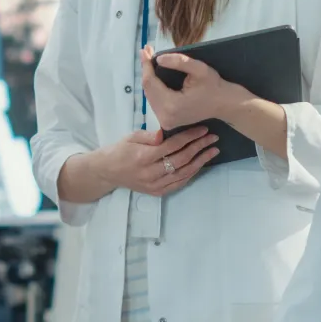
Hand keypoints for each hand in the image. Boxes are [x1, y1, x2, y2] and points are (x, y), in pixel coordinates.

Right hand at [97, 126, 219, 196]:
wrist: (107, 172)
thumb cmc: (120, 150)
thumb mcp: (131, 137)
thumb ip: (149, 135)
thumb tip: (164, 132)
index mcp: (143, 156)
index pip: (172, 145)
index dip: (189, 136)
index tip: (203, 129)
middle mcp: (150, 172)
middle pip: (181, 159)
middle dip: (199, 147)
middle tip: (213, 138)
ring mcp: (155, 184)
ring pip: (184, 173)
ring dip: (201, 161)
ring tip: (213, 151)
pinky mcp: (157, 192)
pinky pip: (179, 183)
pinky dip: (191, 173)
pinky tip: (200, 164)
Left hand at [140, 46, 254, 129]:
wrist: (226, 105)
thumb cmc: (215, 86)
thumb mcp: (200, 69)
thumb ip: (179, 62)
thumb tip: (158, 59)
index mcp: (171, 106)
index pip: (151, 82)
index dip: (146, 65)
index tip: (144, 49)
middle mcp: (165, 117)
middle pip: (148, 89)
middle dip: (147, 69)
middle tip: (147, 51)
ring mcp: (165, 121)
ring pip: (150, 95)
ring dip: (150, 77)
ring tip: (150, 60)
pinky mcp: (168, 121)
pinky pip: (155, 100)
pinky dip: (154, 87)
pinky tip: (155, 75)